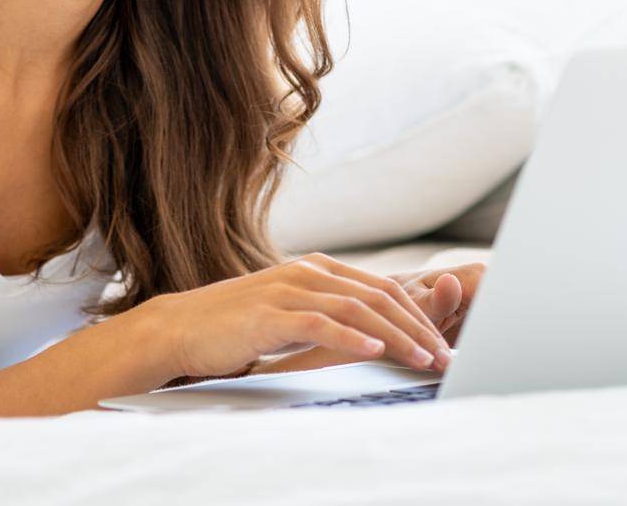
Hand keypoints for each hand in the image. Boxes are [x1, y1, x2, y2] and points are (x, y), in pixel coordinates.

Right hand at [249, 260, 486, 376]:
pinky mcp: (270, 314)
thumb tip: (375, 335)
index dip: (418, 315)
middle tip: (444, 356)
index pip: (383, 288)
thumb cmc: (240, 326)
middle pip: (379, 295)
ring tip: (422, 358)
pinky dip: (352, 336)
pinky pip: (320, 322)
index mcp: (319, 269)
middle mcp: (309, 272)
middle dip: (418, 327)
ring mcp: (289, 290)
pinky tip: (375, 350)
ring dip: (397, 335)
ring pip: (358, 308)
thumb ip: (330, 315)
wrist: (182, 328)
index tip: (443, 344)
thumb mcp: (293, 314)